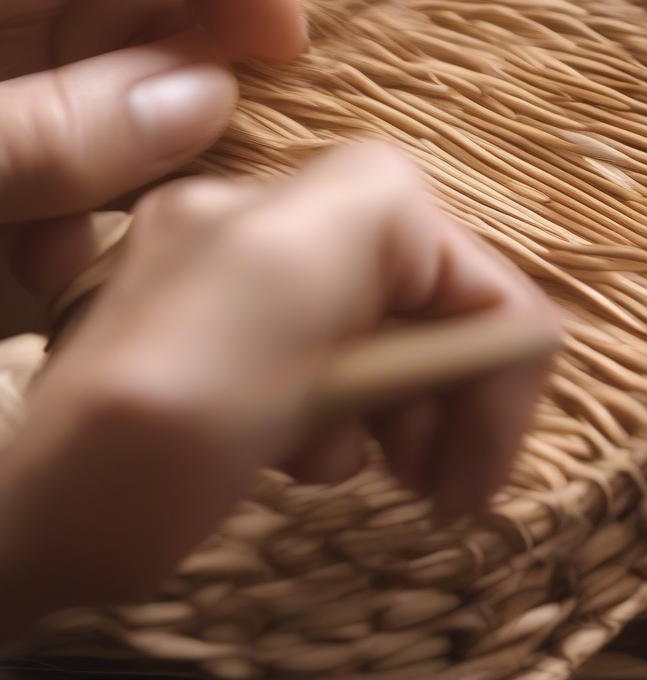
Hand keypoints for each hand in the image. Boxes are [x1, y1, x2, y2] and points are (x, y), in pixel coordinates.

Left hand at [0, 0, 303, 331]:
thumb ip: (58, 135)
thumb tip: (211, 94)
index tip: (277, 50)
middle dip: (197, 18)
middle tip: (200, 117)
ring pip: (126, 0)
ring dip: (143, 111)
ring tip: (76, 228)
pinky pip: (85, 65)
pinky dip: (96, 148)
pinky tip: (42, 236)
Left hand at [0, 142, 556, 637]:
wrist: (30, 528)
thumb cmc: (117, 471)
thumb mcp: (220, 361)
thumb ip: (353, 267)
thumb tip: (496, 286)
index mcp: (275, 221)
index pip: (450, 248)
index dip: (491, 345)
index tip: (482, 458)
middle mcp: (259, 221)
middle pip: (425, 281)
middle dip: (453, 378)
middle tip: (446, 478)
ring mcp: (244, 266)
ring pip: (390, 315)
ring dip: (410, 397)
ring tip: (390, 469)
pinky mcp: (234, 316)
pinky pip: (341, 344)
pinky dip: (359, 403)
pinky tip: (320, 451)